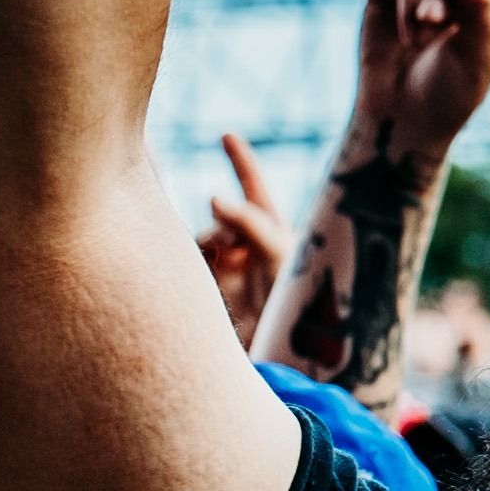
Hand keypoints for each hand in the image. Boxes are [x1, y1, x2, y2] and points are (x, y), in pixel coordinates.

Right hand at [194, 135, 281, 345]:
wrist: (287, 354)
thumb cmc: (299, 302)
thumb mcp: (281, 253)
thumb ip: (250, 223)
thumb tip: (212, 196)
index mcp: (273, 231)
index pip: (254, 187)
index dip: (239, 160)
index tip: (226, 136)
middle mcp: (247, 247)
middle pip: (221, 217)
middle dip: (222, 223)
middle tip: (233, 241)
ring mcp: (226, 270)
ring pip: (202, 242)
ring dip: (213, 247)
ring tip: (231, 267)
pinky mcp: (208, 294)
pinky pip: (190, 267)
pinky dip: (198, 267)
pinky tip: (217, 278)